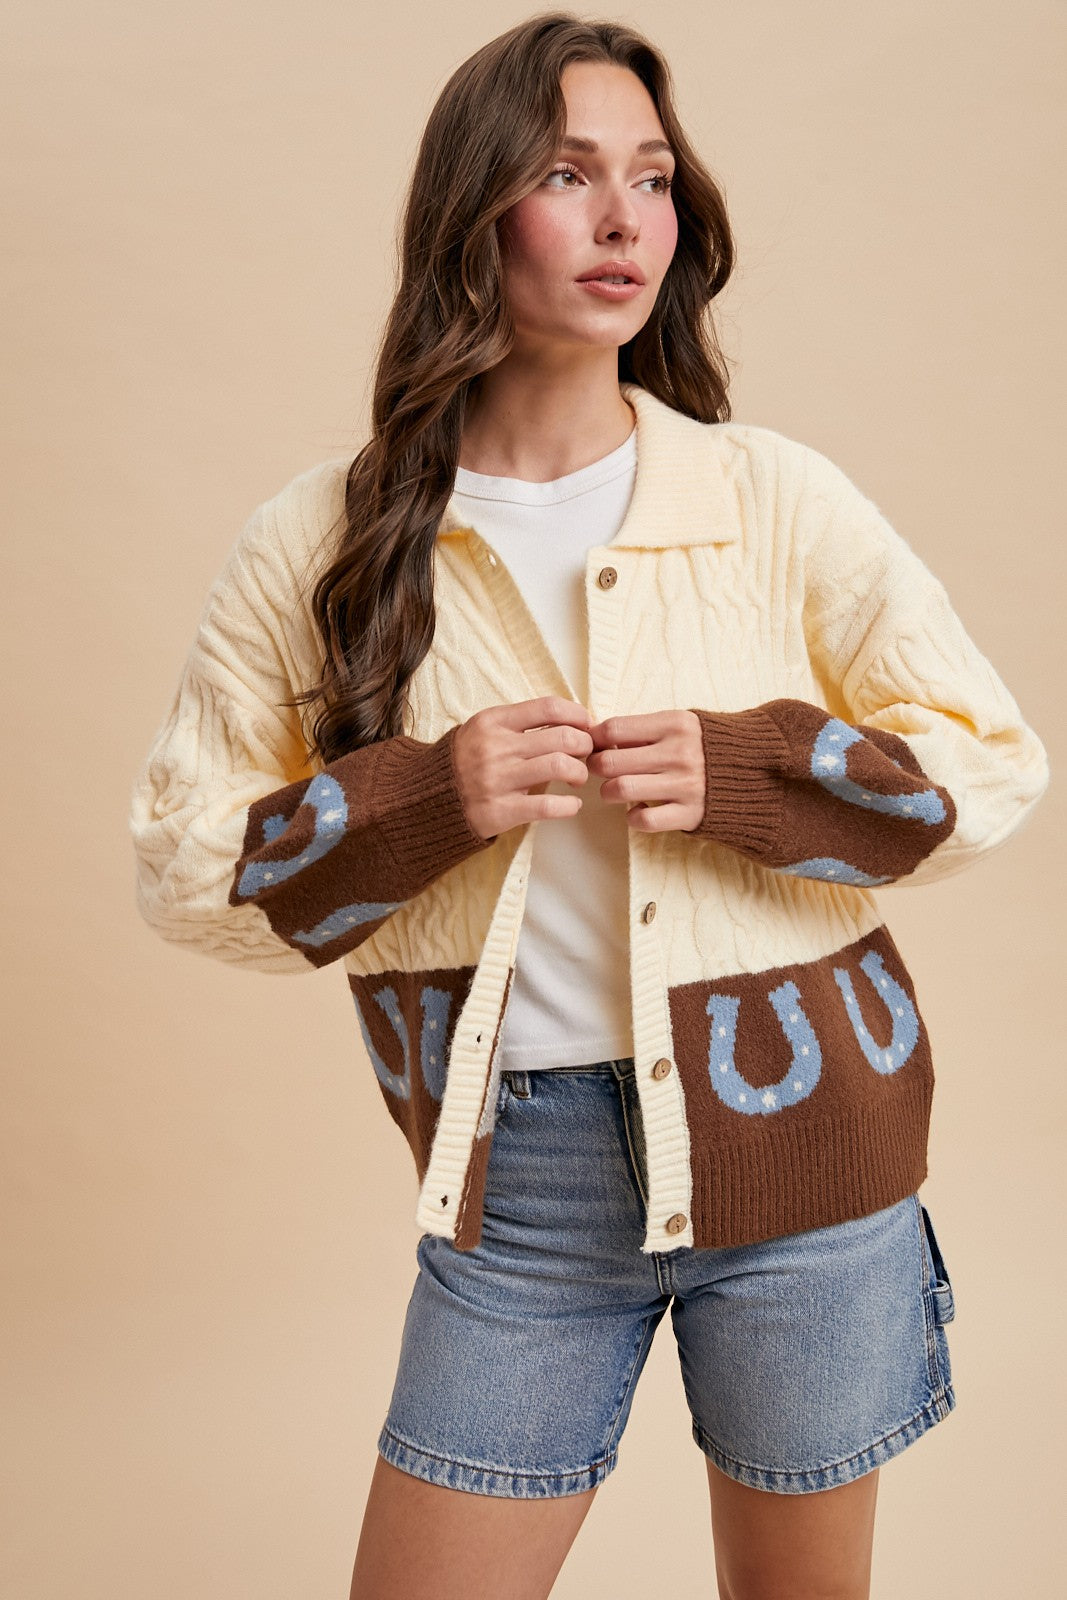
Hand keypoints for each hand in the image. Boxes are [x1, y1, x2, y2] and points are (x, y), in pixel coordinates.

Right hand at [452, 696, 593, 840]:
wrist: (429, 799)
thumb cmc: (467, 762)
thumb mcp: (485, 731)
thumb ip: (521, 724)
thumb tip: (572, 722)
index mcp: (493, 722)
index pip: (548, 707)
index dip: (577, 715)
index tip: (587, 725)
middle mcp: (495, 748)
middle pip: (562, 737)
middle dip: (585, 745)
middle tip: (585, 754)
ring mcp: (497, 780)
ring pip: (560, 766)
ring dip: (579, 773)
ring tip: (577, 778)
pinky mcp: (500, 811)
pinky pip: (548, 806)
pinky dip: (569, 806)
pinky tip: (572, 805)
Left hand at [587, 710, 705, 832]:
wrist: (757, 772)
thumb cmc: (709, 746)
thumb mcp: (683, 725)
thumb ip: (646, 729)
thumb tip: (600, 736)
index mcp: (675, 724)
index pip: (614, 729)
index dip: (595, 738)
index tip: (594, 745)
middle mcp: (679, 753)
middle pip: (609, 761)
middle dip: (595, 767)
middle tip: (598, 769)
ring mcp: (685, 785)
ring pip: (620, 789)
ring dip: (608, 792)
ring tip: (613, 791)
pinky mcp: (690, 813)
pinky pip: (643, 820)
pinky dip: (632, 818)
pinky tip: (637, 810)